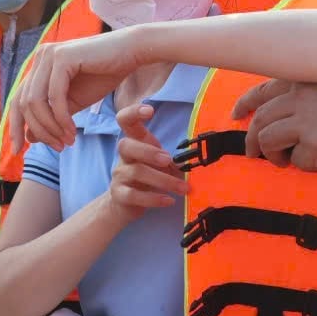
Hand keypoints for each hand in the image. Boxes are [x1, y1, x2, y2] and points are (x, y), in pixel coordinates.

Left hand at [12, 28, 148, 151]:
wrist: (131, 54)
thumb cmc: (104, 75)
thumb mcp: (73, 102)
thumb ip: (51, 116)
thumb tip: (29, 138)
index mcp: (39, 65)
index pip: (17, 100)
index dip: (14, 126)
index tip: (16, 150)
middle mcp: (40, 57)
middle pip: (23, 103)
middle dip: (39, 131)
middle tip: (58, 148)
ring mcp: (49, 55)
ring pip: (36, 102)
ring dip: (50, 127)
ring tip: (67, 141)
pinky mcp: (63, 57)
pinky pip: (54, 96)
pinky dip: (61, 118)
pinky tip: (72, 131)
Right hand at [106, 104, 188, 220]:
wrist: (125, 205)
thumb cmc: (148, 178)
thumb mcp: (160, 164)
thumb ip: (171, 158)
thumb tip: (197, 157)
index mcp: (134, 142)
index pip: (125, 120)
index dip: (133, 112)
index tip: (150, 110)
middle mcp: (124, 156)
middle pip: (126, 145)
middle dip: (149, 151)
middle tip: (168, 160)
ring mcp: (119, 175)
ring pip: (137, 172)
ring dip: (164, 180)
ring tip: (183, 189)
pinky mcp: (119, 194)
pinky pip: (134, 195)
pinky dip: (154, 198)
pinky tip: (169, 201)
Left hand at [233, 81, 316, 171]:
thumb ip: (306, 97)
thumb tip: (282, 119)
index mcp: (302, 83)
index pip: (262, 91)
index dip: (245, 104)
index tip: (236, 115)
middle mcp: (298, 100)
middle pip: (260, 121)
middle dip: (251, 139)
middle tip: (252, 152)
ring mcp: (305, 124)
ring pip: (268, 141)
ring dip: (273, 155)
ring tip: (284, 161)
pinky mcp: (314, 148)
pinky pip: (297, 161)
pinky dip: (304, 165)